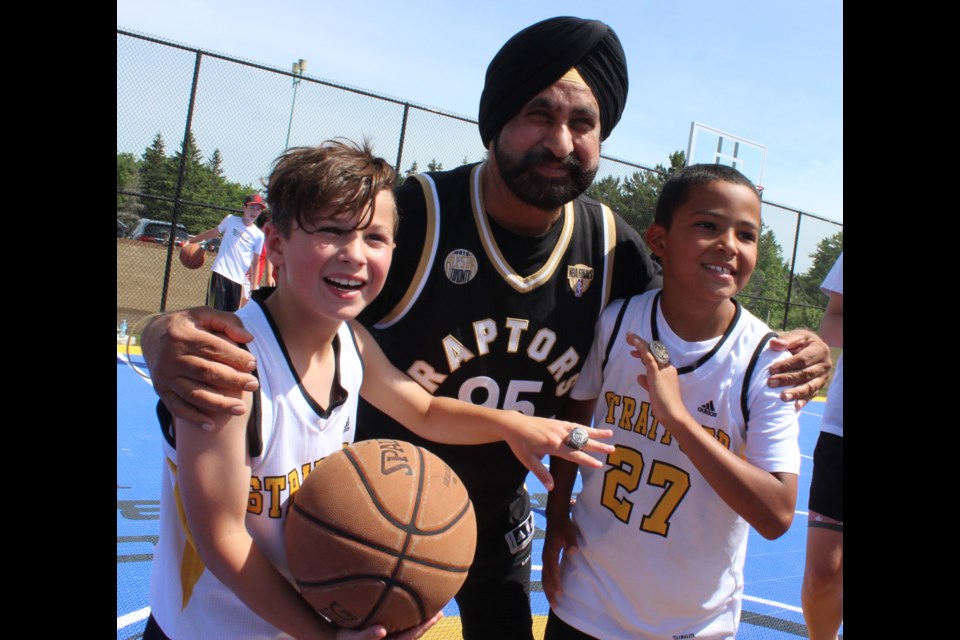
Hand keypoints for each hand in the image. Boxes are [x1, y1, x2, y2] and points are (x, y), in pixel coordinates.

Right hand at [141, 307, 257, 428]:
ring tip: (241, 409)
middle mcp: (171, 357)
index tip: (253, 364)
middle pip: (206, 372)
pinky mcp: (161, 391)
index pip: (213, 348)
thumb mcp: (204, 315)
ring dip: (218, 404)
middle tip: (254, 384)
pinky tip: (211, 426)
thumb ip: (227, 322)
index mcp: (182, 335)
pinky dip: (193, 418)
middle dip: (232, 380)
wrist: (152, 336)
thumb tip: (248, 339)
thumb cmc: (188, 325)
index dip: (234, 357)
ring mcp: (165, 376)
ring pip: (194, 394)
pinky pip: (177, 408)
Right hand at [335, 612, 442, 639]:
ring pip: (410, 628)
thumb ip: (367, 636)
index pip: (409, 636)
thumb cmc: (345, 638)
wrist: (337, 638)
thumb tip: (382, 631)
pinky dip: (412, 616)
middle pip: (413, 633)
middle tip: (440, 612)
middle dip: (427, 623)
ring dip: (422, 619)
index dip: (421, 628)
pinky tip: (417, 605)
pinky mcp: (386, 629)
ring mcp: (390, 636)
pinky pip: (402, 623)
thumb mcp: (354, 638)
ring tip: (435, 609)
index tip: (433, 618)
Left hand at [504, 418, 613, 490]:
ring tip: (611, 434)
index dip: (587, 460)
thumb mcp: (527, 460)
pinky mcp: (558, 422)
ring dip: (596, 433)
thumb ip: (541, 473)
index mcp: (552, 445)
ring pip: (582, 430)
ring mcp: (559, 427)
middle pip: (582, 441)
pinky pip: (575, 425)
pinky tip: (593, 429)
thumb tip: (552, 487)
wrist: (513, 424)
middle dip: (598, 446)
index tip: (599, 465)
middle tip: (613, 449)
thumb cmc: (519, 444)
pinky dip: (586, 427)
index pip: (574, 455)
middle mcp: (559, 435)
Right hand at [542, 514, 577, 607]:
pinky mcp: (548, 557)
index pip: (552, 572)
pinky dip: (549, 583)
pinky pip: (546, 574)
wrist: (555, 518)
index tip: (559, 594)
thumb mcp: (569, 532)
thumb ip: (571, 542)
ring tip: (553, 602)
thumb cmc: (564, 526)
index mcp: (551, 553)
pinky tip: (553, 589)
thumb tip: (573, 551)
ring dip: (548, 590)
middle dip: (549, 592)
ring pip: (545, 577)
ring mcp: (546, 558)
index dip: (555, 583)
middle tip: (555, 605)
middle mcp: (546, 558)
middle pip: (546, 578)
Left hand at [626, 333, 687, 424]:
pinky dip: (641, 348)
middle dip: (641, 343)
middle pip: (654, 350)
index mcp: (668, 371)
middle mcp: (667, 367)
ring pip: (650, 351)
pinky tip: (634, 341)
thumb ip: (648, 383)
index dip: (645, 351)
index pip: (657, 356)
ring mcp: (663, 370)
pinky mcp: (657, 374)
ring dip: (638, 342)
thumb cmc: (666, 406)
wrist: (673, 414)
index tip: (635, 352)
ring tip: (628, 336)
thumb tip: (640, 377)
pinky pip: (648, 357)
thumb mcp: (654, 392)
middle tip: (629, 337)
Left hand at [768, 329, 831, 408]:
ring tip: (782, 397)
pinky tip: (794, 407)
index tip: (771, 369)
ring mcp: (823, 377)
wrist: (812, 349)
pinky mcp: (820, 387)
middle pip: (805, 374)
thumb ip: (786, 339)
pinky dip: (803, 401)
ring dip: (796, 393)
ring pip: (810, 387)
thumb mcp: (797, 336)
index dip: (787, 365)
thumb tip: (774, 344)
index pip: (802, 359)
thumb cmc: (801, 342)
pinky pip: (812, 395)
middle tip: (770, 382)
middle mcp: (824, 365)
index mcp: (820, 350)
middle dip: (787, 379)